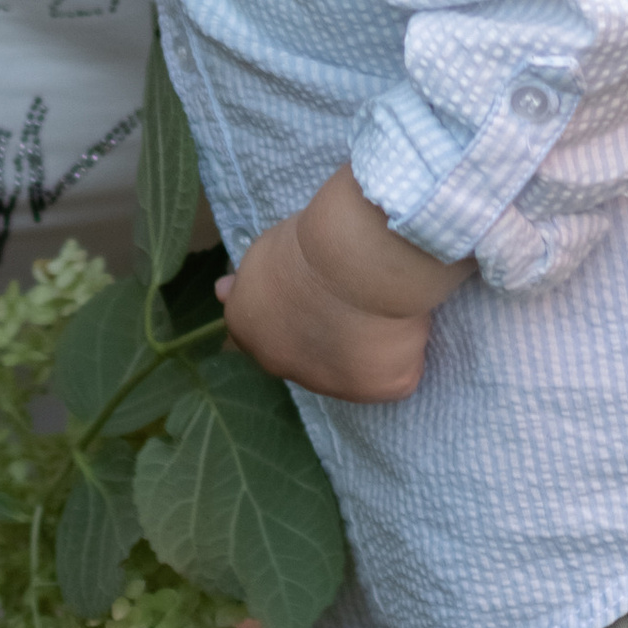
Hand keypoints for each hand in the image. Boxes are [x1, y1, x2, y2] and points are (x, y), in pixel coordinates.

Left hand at [217, 165, 469, 402]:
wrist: (354, 258)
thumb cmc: (309, 241)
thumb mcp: (263, 252)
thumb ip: (248, 279)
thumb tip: (220, 291)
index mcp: (247, 327)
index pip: (271, 328)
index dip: (299, 307)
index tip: (319, 288)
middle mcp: (283, 366)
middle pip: (312, 352)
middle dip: (331, 329)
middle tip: (353, 291)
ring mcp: (335, 384)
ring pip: (359, 365)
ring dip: (369, 342)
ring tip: (382, 301)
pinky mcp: (384, 386)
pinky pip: (400, 368)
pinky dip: (406, 346)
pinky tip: (406, 319)